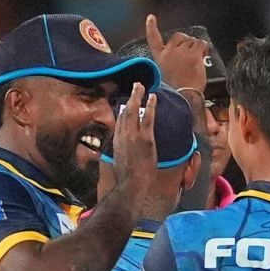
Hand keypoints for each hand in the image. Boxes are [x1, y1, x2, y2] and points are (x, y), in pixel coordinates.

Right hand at [110, 83, 178, 215]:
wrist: (131, 184)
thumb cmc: (126, 180)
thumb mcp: (120, 165)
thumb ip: (122, 156)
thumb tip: (125, 157)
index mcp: (116, 142)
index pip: (119, 122)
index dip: (124, 111)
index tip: (128, 104)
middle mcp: (123, 136)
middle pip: (125, 112)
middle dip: (130, 98)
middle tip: (135, 87)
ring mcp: (134, 135)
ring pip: (134, 110)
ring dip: (138, 96)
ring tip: (141, 86)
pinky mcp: (145, 138)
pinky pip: (148, 117)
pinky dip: (150, 105)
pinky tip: (153, 97)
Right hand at [146, 14, 206, 96]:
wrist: (184, 97)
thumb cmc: (177, 90)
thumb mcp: (166, 75)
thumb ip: (171, 62)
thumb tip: (182, 55)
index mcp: (160, 58)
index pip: (153, 38)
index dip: (151, 27)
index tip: (151, 18)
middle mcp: (169, 52)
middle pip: (179, 36)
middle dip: (186, 42)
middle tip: (189, 55)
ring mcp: (181, 52)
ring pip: (192, 40)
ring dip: (196, 47)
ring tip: (195, 60)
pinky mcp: (193, 54)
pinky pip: (201, 43)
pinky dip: (204, 48)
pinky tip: (202, 55)